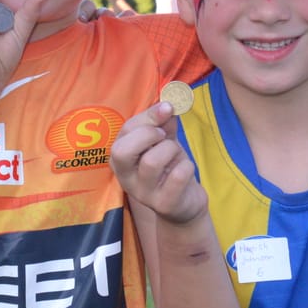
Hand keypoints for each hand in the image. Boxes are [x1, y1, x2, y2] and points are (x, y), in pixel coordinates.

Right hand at [111, 102, 206, 225]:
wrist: (185, 204)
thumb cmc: (170, 168)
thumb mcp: (164, 141)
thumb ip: (163, 122)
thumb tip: (168, 103)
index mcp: (121, 159)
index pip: (125, 131)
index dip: (148, 116)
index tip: (167, 109)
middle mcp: (126, 178)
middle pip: (122, 151)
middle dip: (148, 134)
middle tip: (164, 137)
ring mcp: (143, 194)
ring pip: (151, 162)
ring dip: (171, 150)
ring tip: (176, 155)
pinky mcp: (164, 205)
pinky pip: (177, 176)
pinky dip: (186, 166)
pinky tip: (186, 170)